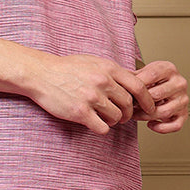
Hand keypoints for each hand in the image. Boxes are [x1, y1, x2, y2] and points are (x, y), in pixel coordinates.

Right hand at [27, 53, 155, 134]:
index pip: (139, 87)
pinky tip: (94, 123)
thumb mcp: (93, 61)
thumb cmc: (66, 68)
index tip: (149, 108)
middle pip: (128, 105)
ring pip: (117, 117)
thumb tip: (135, 79)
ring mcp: (91, 97)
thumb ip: (113, 71)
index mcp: (108, 68)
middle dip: (128, 114)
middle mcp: (102, 82)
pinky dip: (101, 128)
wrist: (40, 74)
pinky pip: (102, 128)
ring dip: (113, 121)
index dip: (147, 100)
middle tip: (122, 117)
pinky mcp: (80, 112)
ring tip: (104, 118)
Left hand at [132, 60, 188, 133]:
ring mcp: (183, 99)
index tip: (128, 92)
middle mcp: (179, 83)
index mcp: (169, 69)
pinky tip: (151, 124)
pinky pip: (175, 125)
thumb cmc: (154, 81)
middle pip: (157, 95)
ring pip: (164, 111)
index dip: (137, 85)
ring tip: (137, 115)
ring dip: (146, 117)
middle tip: (130, 106)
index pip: (152, 75)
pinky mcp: (184, 114)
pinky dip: (161, 128)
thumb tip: (120, 83)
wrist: (166, 87)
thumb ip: (133, 77)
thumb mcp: (143, 73)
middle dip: (140, 103)